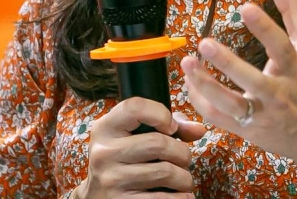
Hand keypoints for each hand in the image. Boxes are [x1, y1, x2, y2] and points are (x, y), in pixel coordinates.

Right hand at [75, 96, 206, 198]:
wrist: (97, 197)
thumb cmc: (123, 160)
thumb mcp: (133, 137)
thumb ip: (166, 127)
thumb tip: (199, 129)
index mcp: (105, 128)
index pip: (135, 107)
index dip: (161, 113)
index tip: (171, 127)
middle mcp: (104, 152)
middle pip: (159, 143)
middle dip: (182, 153)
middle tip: (183, 160)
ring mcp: (111, 179)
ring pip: (165, 172)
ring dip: (184, 178)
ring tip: (182, 180)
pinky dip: (180, 198)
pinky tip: (180, 196)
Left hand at [179, 0, 296, 184]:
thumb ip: (293, 12)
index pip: (281, 47)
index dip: (264, 27)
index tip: (244, 7)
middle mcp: (281, 95)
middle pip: (253, 80)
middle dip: (228, 63)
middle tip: (205, 43)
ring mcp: (263, 115)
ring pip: (230, 104)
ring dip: (206, 85)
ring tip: (187, 64)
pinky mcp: (249, 129)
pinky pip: (220, 118)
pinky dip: (201, 102)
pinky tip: (190, 82)